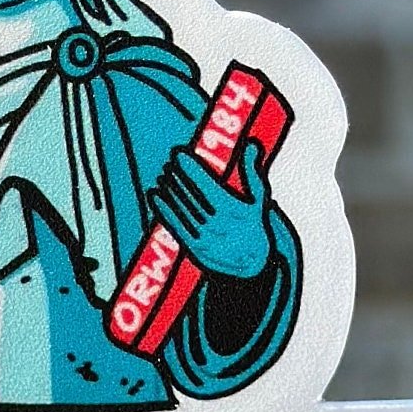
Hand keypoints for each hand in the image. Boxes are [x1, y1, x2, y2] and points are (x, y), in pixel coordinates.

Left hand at [151, 136, 274, 283]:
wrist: (252, 266)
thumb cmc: (253, 226)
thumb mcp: (258, 201)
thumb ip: (251, 172)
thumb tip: (252, 145)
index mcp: (233, 210)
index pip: (206, 184)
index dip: (191, 168)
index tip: (179, 154)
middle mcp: (218, 224)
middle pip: (192, 196)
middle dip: (178, 178)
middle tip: (168, 164)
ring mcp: (205, 238)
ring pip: (182, 210)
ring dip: (169, 191)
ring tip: (161, 177)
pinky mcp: (195, 249)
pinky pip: (175, 226)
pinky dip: (163, 210)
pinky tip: (154, 196)